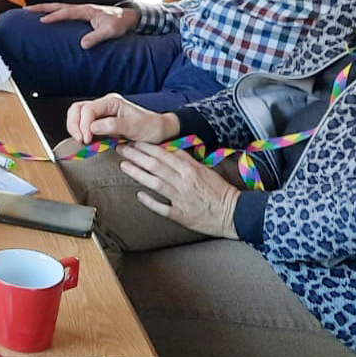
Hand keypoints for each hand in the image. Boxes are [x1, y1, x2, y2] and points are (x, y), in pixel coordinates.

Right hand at [24, 2, 136, 48]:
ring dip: (44, 8)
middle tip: (25, 9)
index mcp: (86, 10)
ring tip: (30, 12)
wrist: (128, 17)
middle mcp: (81, 7)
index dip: (53, 16)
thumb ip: (96, 37)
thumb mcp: (110, 31)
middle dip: (41, 7)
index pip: (66, 12)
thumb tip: (83, 44)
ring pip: (58, 7)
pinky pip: (63, 11)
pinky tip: (46, 17)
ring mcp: (81, 9)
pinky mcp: (81, 13)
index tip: (41, 20)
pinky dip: (52, 12)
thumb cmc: (119, 23)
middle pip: (57, 5)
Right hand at [65, 93, 177, 144]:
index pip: (88, 109)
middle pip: (78, 109)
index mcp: (112, 102)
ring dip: (75, 127)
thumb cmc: (150, 127)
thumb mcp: (135, 127)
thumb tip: (93, 126)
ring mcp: (101, 113)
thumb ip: (114, 126)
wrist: (159, 131)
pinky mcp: (100, 122)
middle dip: (74, 125)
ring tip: (81, 141)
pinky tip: (85, 140)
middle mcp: (104, 105)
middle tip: (81, 140)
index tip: (87, 139)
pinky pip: (82, 123)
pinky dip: (79, 131)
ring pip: (77, 114)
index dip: (84, 124)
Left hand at [116, 142, 239, 238]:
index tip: (133, 141)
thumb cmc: (220, 191)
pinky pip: (162, 207)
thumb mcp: (205, 170)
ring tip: (124, 166)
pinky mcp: (181, 215)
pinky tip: (139, 195)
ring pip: (155, 183)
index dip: (147, 147)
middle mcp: (184, 182)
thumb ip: (187, 161)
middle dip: (136, 156)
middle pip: (156, 166)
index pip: (164, 155)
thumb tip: (171, 152)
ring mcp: (181, 199)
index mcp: (190, 169)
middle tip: (121, 149)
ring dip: (138, 174)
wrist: (234, 213)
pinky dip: (150, 201)